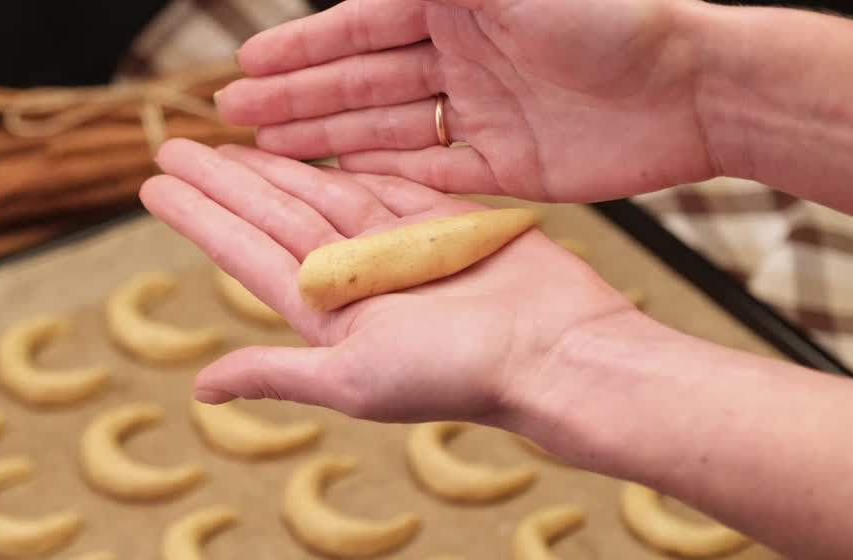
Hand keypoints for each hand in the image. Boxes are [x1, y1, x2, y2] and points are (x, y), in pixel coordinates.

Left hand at [140, 139, 637, 423]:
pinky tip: (309, 145)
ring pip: (318, 192)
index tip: (154, 187)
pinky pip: (383, 180)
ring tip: (225, 139)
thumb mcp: (351, 379)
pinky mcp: (442, 222)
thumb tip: (201, 390)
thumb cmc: (458, 374)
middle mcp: (354, 279)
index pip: (245, 255)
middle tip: (171, 146)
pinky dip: (345, 161)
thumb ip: (275, 374)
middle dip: (221, 181)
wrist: (557, 349)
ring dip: (271, 166)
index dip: (199, 219)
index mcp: (327, 316)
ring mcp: (397, 247)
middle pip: (271, 215)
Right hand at [215, 0, 716, 201]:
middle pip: (359, 81)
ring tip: (266, 152)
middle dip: (294, 98)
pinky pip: (429, 171)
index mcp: (454, 6)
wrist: (691, 84)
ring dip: (325, 136)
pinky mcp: (507, 164)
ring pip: (384, 126)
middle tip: (233, 119)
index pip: (356, 28)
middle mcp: (462, 56)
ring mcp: (482, 112)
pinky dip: (383, 174)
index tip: (243, 69)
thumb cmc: (605, 14)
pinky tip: (340, 178)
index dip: (297, 51)